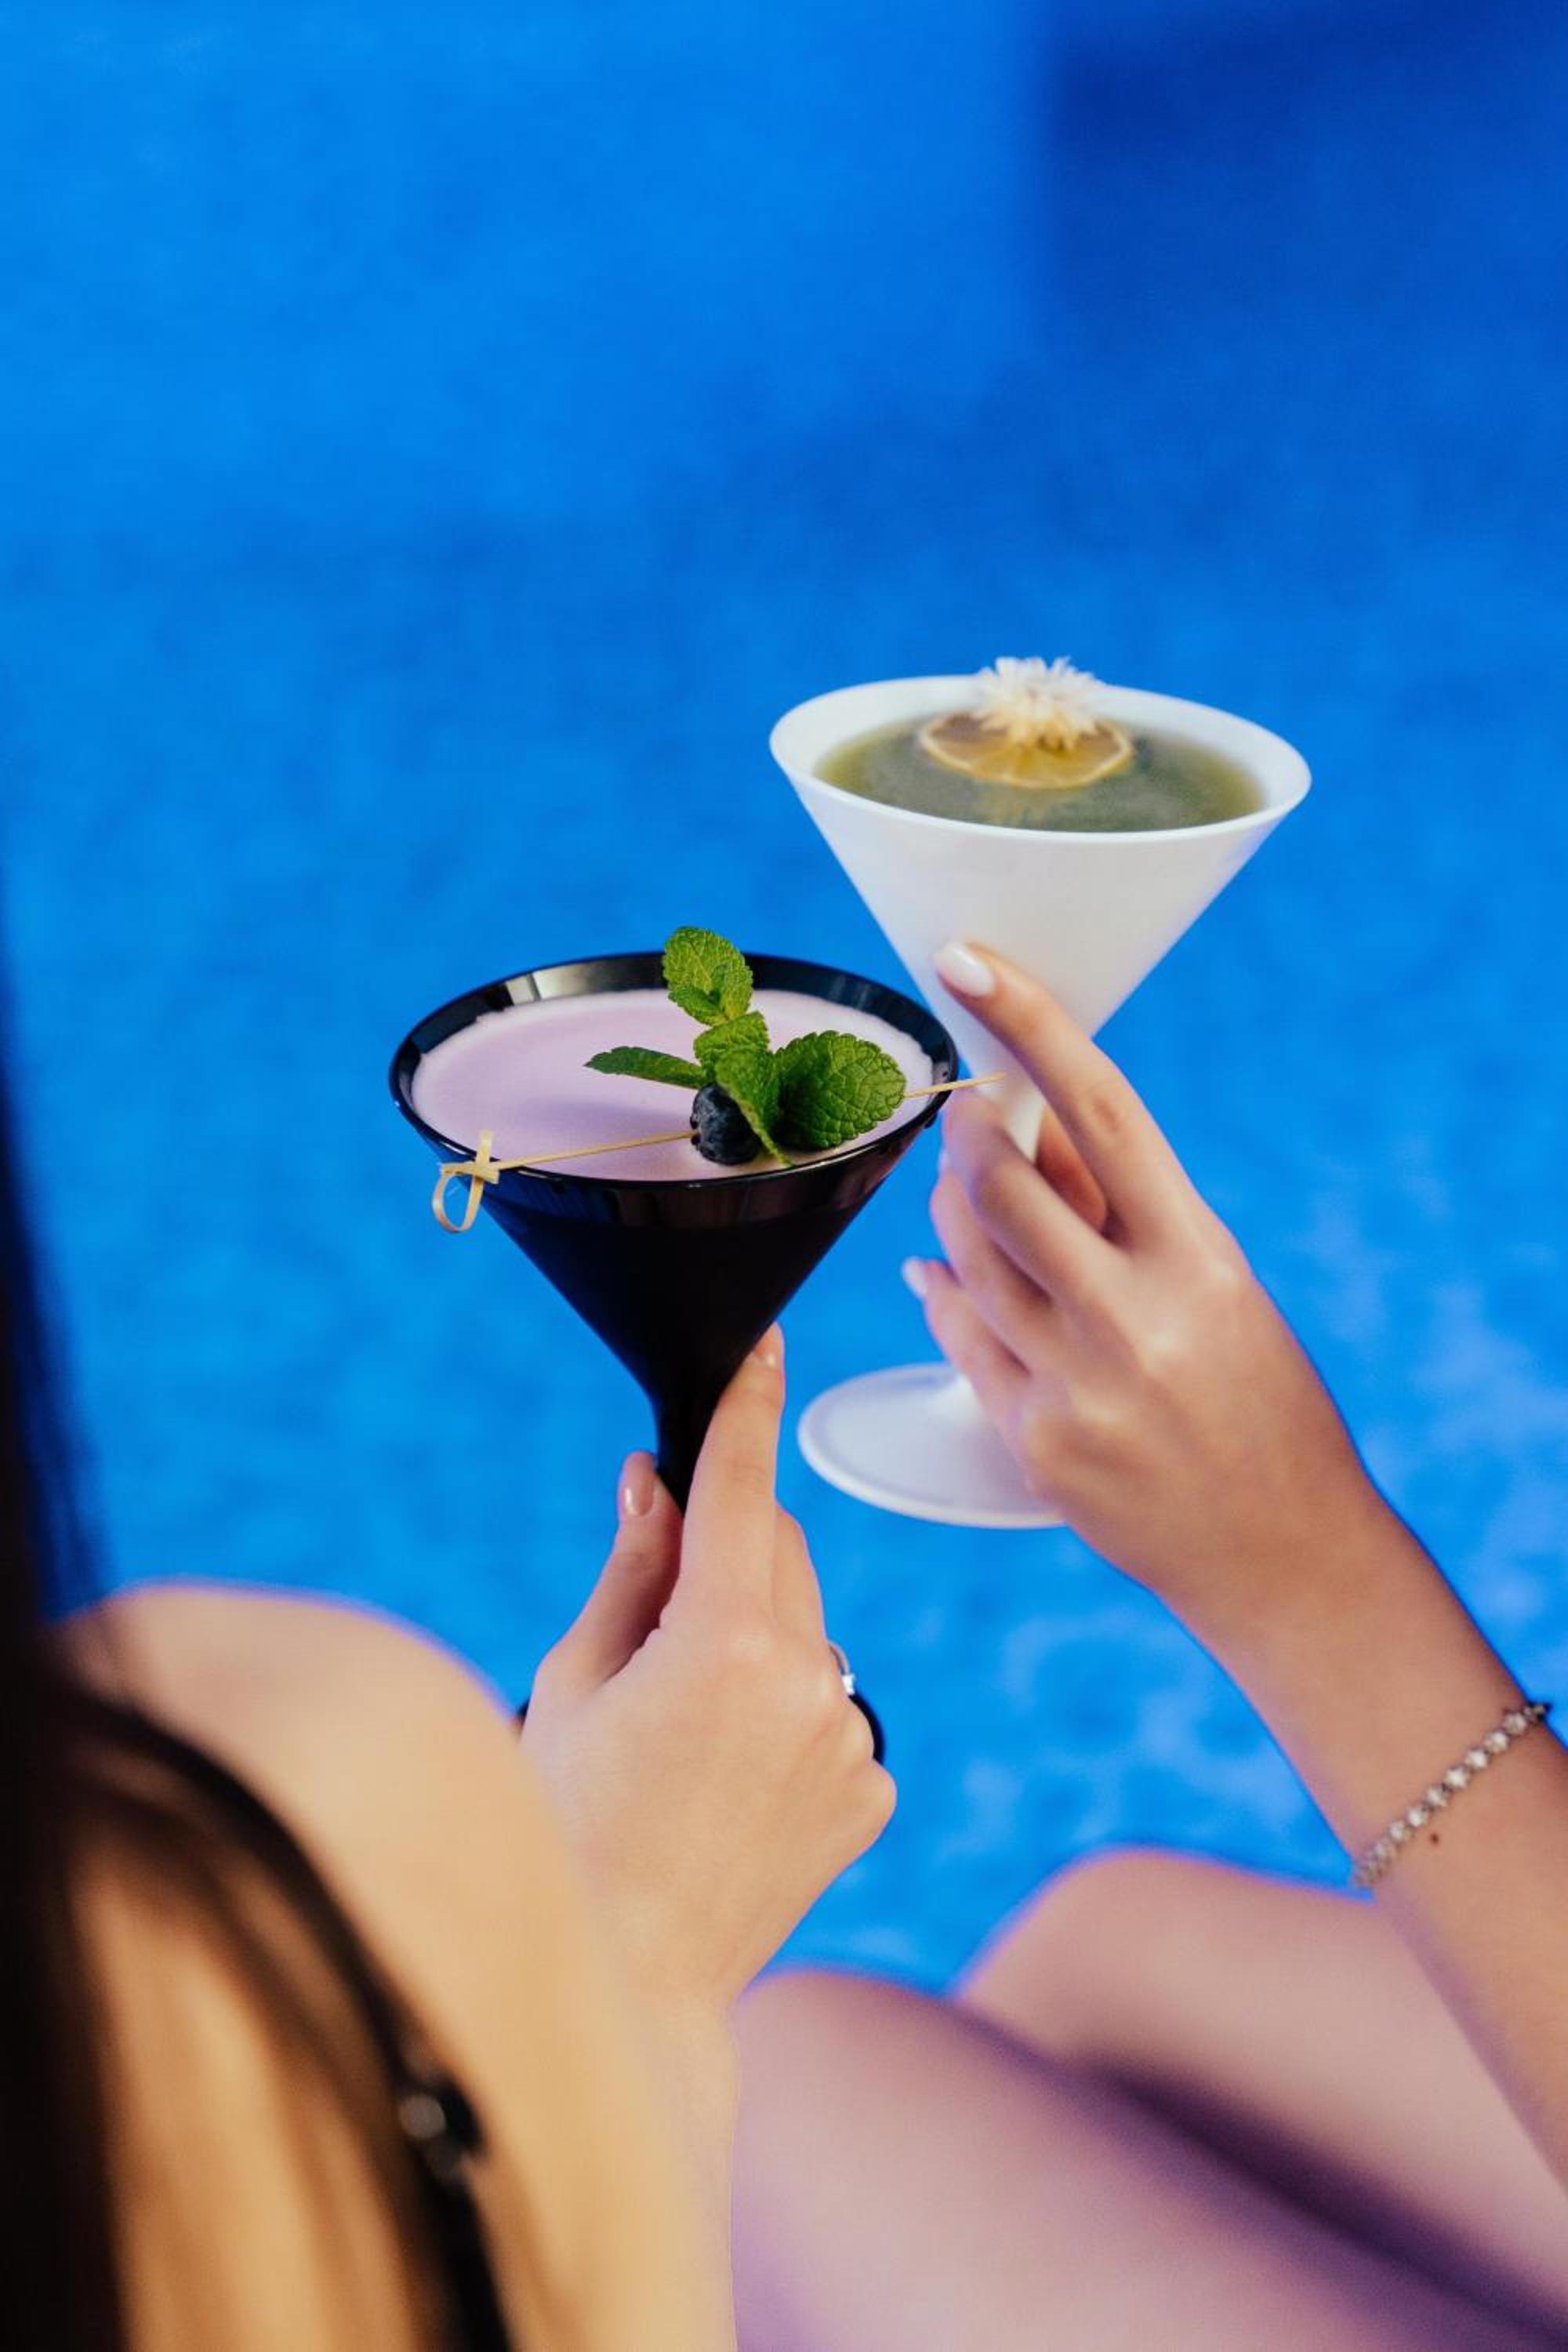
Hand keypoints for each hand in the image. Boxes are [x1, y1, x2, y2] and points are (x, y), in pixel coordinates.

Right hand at [522, 1331, 894, 2027]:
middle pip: (778, 1556)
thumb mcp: (577, 1680)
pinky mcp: (873, 1790)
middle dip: (725, 1556)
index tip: (766, 1345)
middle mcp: (811, 1680)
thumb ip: (633, 1569)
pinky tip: (729, 1782)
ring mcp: (851, 1740)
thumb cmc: (570, 1822)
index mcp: (724, 1640)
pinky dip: (789, 1717)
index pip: (743, 1487)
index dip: (748, 1406)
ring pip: (807, 1634)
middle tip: (652, 1625)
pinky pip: (832, 1711)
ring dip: (757, 1643)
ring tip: (685, 1737)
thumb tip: (658, 1481)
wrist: (631, 1979)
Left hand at [909, 945, 1394, 1633]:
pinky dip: (941, 1293)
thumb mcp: (1217, 1285)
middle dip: (965, 1134)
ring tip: (962, 1192)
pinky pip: (958, 1338)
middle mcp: (1134, 1314)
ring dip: (948, 1209)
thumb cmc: (1256, 1398)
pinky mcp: (1033, 1442)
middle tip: (962, 1115)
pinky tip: (937, 1276)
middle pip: (1000, 1183)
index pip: (1099, 1109)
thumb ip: (1125, 1213)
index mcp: (1197, 1255)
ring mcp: (1077, 1383)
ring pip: (964, 1258)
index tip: (968, 962)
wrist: (1282, 1553)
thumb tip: (1033, 1123)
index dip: (1029, 1024)